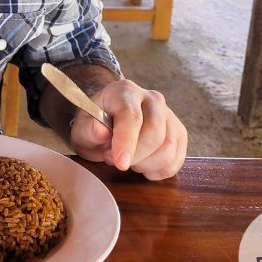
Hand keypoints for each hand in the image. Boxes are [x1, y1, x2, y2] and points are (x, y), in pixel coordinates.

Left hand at [69, 78, 186, 180]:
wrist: (109, 121)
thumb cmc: (95, 125)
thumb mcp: (82, 128)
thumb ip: (88, 130)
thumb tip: (100, 131)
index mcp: (125, 91)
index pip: (131, 116)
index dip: (126, 142)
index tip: (120, 163)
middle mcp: (152, 98)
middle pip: (155, 133)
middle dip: (135, 156)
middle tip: (114, 159)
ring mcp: (170, 115)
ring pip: (168, 149)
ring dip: (145, 164)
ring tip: (127, 159)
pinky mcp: (179, 134)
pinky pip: (176, 160)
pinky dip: (158, 170)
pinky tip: (142, 165)